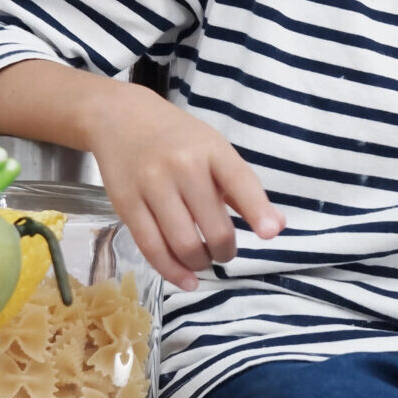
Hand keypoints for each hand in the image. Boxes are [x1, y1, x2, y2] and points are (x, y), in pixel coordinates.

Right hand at [83, 86, 282, 288]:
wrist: (121, 118)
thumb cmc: (177, 139)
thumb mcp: (214, 150)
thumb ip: (243, 189)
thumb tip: (276, 227)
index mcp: (212, 150)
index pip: (240, 182)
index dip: (257, 211)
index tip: (270, 234)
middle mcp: (183, 166)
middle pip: (213, 227)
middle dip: (225, 252)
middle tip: (225, 253)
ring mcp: (152, 185)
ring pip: (182, 243)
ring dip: (200, 263)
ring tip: (204, 261)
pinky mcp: (126, 204)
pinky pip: (151, 247)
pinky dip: (172, 271)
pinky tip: (186, 278)